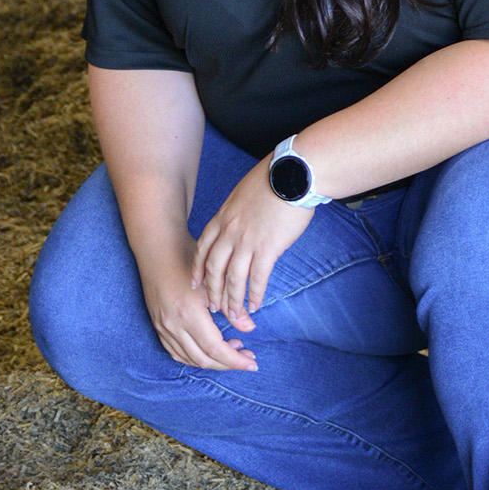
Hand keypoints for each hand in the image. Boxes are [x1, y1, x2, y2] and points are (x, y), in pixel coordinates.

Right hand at [141, 254, 258, 371]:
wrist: (157, 248)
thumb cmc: (187, 259)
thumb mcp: (213, 281)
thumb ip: (232, 307)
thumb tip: (249, 328)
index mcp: (188, 314)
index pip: (215, 348)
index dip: (235, 360)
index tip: (252, 363)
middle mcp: (173, 325)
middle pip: (203, 359)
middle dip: (228, 363)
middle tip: (247, 357)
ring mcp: (163, 327)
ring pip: (190, 359)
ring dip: (212, 361)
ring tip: (232, 349)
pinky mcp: (158, 326)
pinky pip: (176, 352)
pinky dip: (194, 358)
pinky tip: (209, 350)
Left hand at [191, 159, 313, 325]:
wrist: (292, 173)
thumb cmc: (273, 178)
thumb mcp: (243, 193)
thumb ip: (237, 213)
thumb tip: (240, 223)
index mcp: (223, 217)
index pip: (203, 248)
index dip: (198, 268)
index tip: (196, 282)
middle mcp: (230, 231)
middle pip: (214, 268)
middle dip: (212, 290)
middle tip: (213, 307)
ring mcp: (247, 241)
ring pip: (233, 278)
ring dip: (232, 300)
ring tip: (234, 315)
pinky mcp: (268, 248)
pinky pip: (257, 278)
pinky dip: (254, 295)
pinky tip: (255, 305)